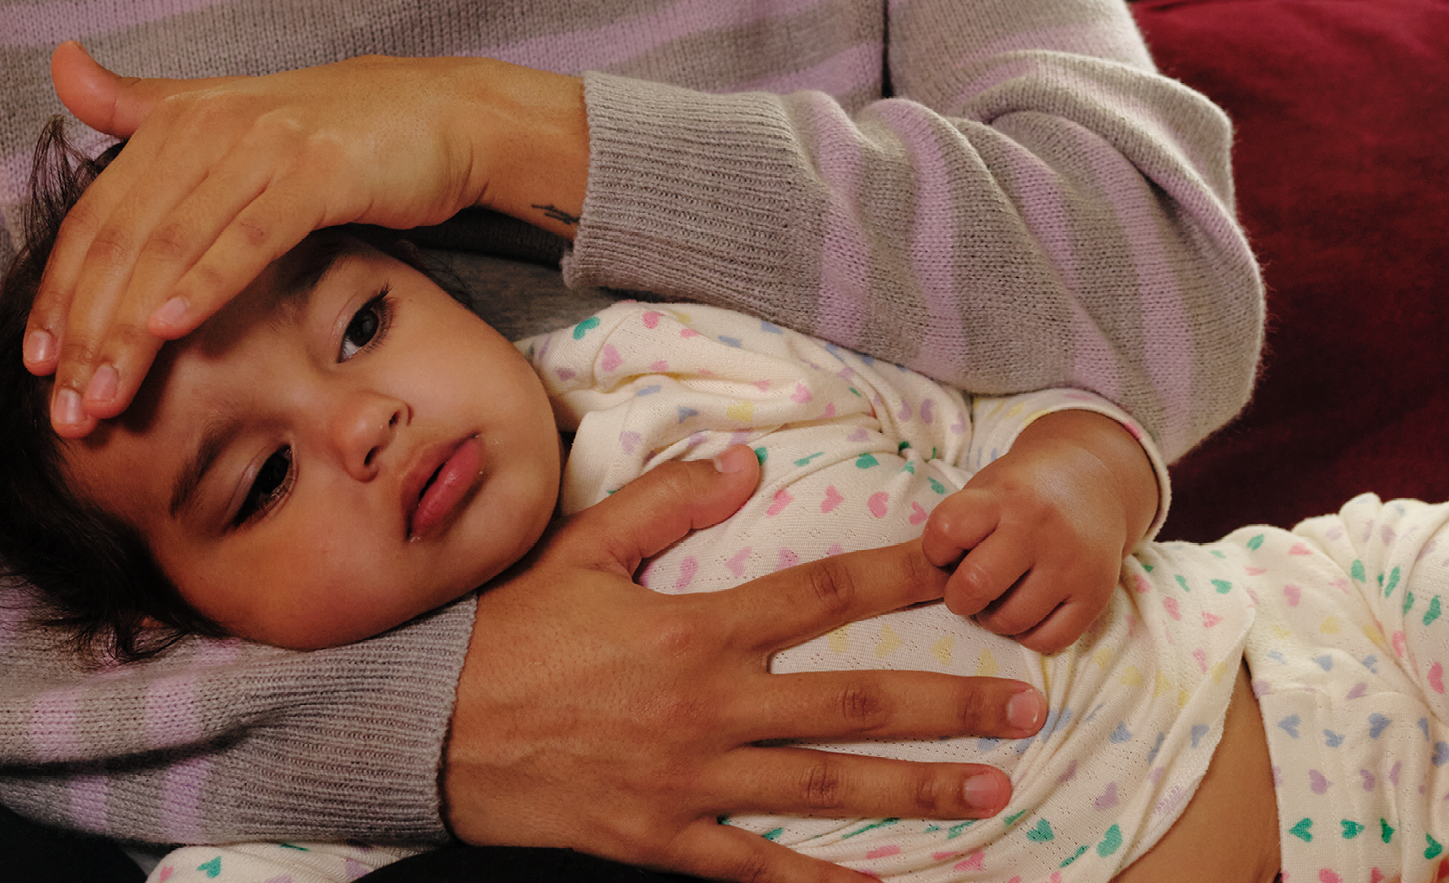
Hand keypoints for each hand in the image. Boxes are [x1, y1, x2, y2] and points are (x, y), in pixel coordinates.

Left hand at [28, 42, 590, 436]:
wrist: (444, 114)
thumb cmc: (339, 130)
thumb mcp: (229, 112)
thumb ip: (141, 105)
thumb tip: (61, 66)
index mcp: (178, 122)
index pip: (96, 218)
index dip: (60, 293)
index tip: (40, 364)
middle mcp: (209, 127)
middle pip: (124, 240)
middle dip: (87, 331)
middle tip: (70, 407)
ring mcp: (263, 146)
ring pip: (173, 246)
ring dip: (132, 328)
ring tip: (108, 393)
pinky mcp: (319, 171)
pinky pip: (249, 235)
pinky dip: (206, 282)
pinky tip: (173, 329)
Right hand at [448, 447, 1046, 882]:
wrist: (420, 729)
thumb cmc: (502, 634)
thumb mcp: (580, 551)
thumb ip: (666, 503)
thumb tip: (746, 462)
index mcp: (695, 627)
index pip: (823, 595)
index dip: (903, 580)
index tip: (968, 572)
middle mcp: (708, 705)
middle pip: (852, 702)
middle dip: (948, 704)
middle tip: (1028, 703)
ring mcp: (690, 781)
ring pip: (823, 788)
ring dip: (916, 791)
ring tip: (994, 791)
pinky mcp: (663, 840)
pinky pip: (758, 868)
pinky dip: (825, 882)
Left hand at [921, 410, 1160, 652]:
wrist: (1096, 481)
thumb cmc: (1023, 495)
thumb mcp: (986, 490)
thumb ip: (959, 528)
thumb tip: (925, 583)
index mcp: (1003, 498)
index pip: (947, 529)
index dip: (937, 549)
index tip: (949, 552)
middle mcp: (1039, 529)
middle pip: (976, 584)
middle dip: (960, 597)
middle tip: (969, 590)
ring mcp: (1072, 564)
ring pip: (1011, 622)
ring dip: (995, 620)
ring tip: (1003, 597)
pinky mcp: (1096, 595)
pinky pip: (1048, 641)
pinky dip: (1031, 635)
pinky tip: (1031, 611)